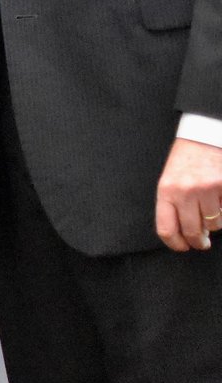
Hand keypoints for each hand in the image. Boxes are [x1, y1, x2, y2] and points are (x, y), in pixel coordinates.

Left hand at [154, 137, 221, 251]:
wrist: (204, 135)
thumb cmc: (187, 159)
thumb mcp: (171, 179)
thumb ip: (174, 204)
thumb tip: (185, 233)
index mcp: (166, 190)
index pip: (166, 228)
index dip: (175, 243)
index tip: (182, 247)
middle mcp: (185, 191)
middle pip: (192, 231)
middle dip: (198, 242)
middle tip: (201, 243)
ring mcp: (207, 189)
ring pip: (213, 224)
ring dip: (213, 223)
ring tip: (211, 211)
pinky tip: (219, 199)